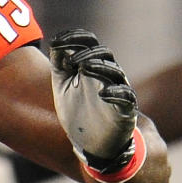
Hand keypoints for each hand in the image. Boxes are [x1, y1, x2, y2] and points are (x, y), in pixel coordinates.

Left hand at [49, 27, 138, 170]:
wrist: (93, 143)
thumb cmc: (78, 111)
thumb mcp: (63, 86)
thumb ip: (59, 65)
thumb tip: (55, 44)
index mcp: (93, 67)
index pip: (89, 45)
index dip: (76, 39)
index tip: (57, 40)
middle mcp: (107, 76)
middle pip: (103, 55)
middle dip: (87, 54)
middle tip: (70, 60)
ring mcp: (117, 92)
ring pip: (115, 73)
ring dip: (100, 68)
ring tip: (85, 67)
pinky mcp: (125, 111)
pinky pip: (126, 99)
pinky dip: (116, 94)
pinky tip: (103, 93)